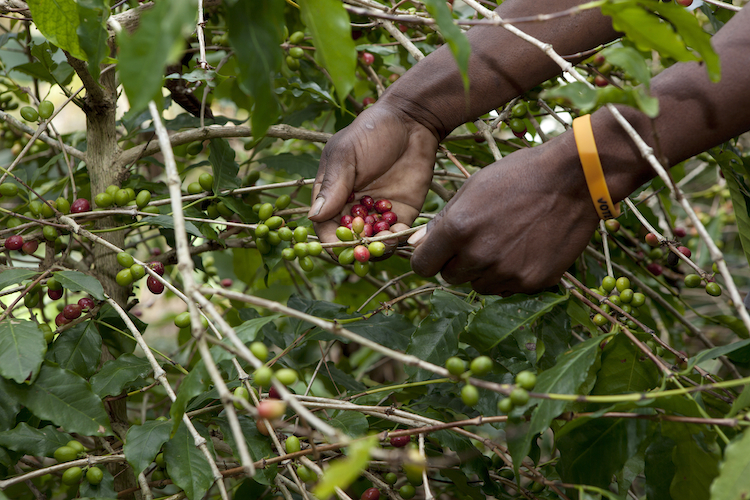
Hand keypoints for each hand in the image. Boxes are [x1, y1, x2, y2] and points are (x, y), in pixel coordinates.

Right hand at [308, 104, 438, 252]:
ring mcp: (377, 213)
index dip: (331, 241)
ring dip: (377, 248)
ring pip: (373, 243)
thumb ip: (333, 186)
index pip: (325, 227)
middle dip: (356, 249)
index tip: (340, 248)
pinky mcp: (402, 213)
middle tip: (365, 250)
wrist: (412, 121)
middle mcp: (352, 208)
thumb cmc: (371, 132)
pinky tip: (398, 233)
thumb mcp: (346, 155)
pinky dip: (396, 239)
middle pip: (349, 240)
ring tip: (383, 241)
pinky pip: (396, 235)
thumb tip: (313, 217)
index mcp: (332, 195)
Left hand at [409, 140, 599, 295]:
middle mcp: (478, 255)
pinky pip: (508, 288)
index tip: (438, 252)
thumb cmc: (518, 176)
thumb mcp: (471, 188)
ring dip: (484, 270)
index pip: (422, 266)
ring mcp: (507, 272)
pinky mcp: (533, 282)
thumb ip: (442, 221)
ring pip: (479, 285)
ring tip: (505, 242)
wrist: (573, 180)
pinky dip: (511, 274)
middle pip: (450, 277)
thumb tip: (419, 243)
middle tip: (479, 240)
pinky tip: (525, 249)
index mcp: (457, 229)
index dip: (428, 258)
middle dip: (457, 262)